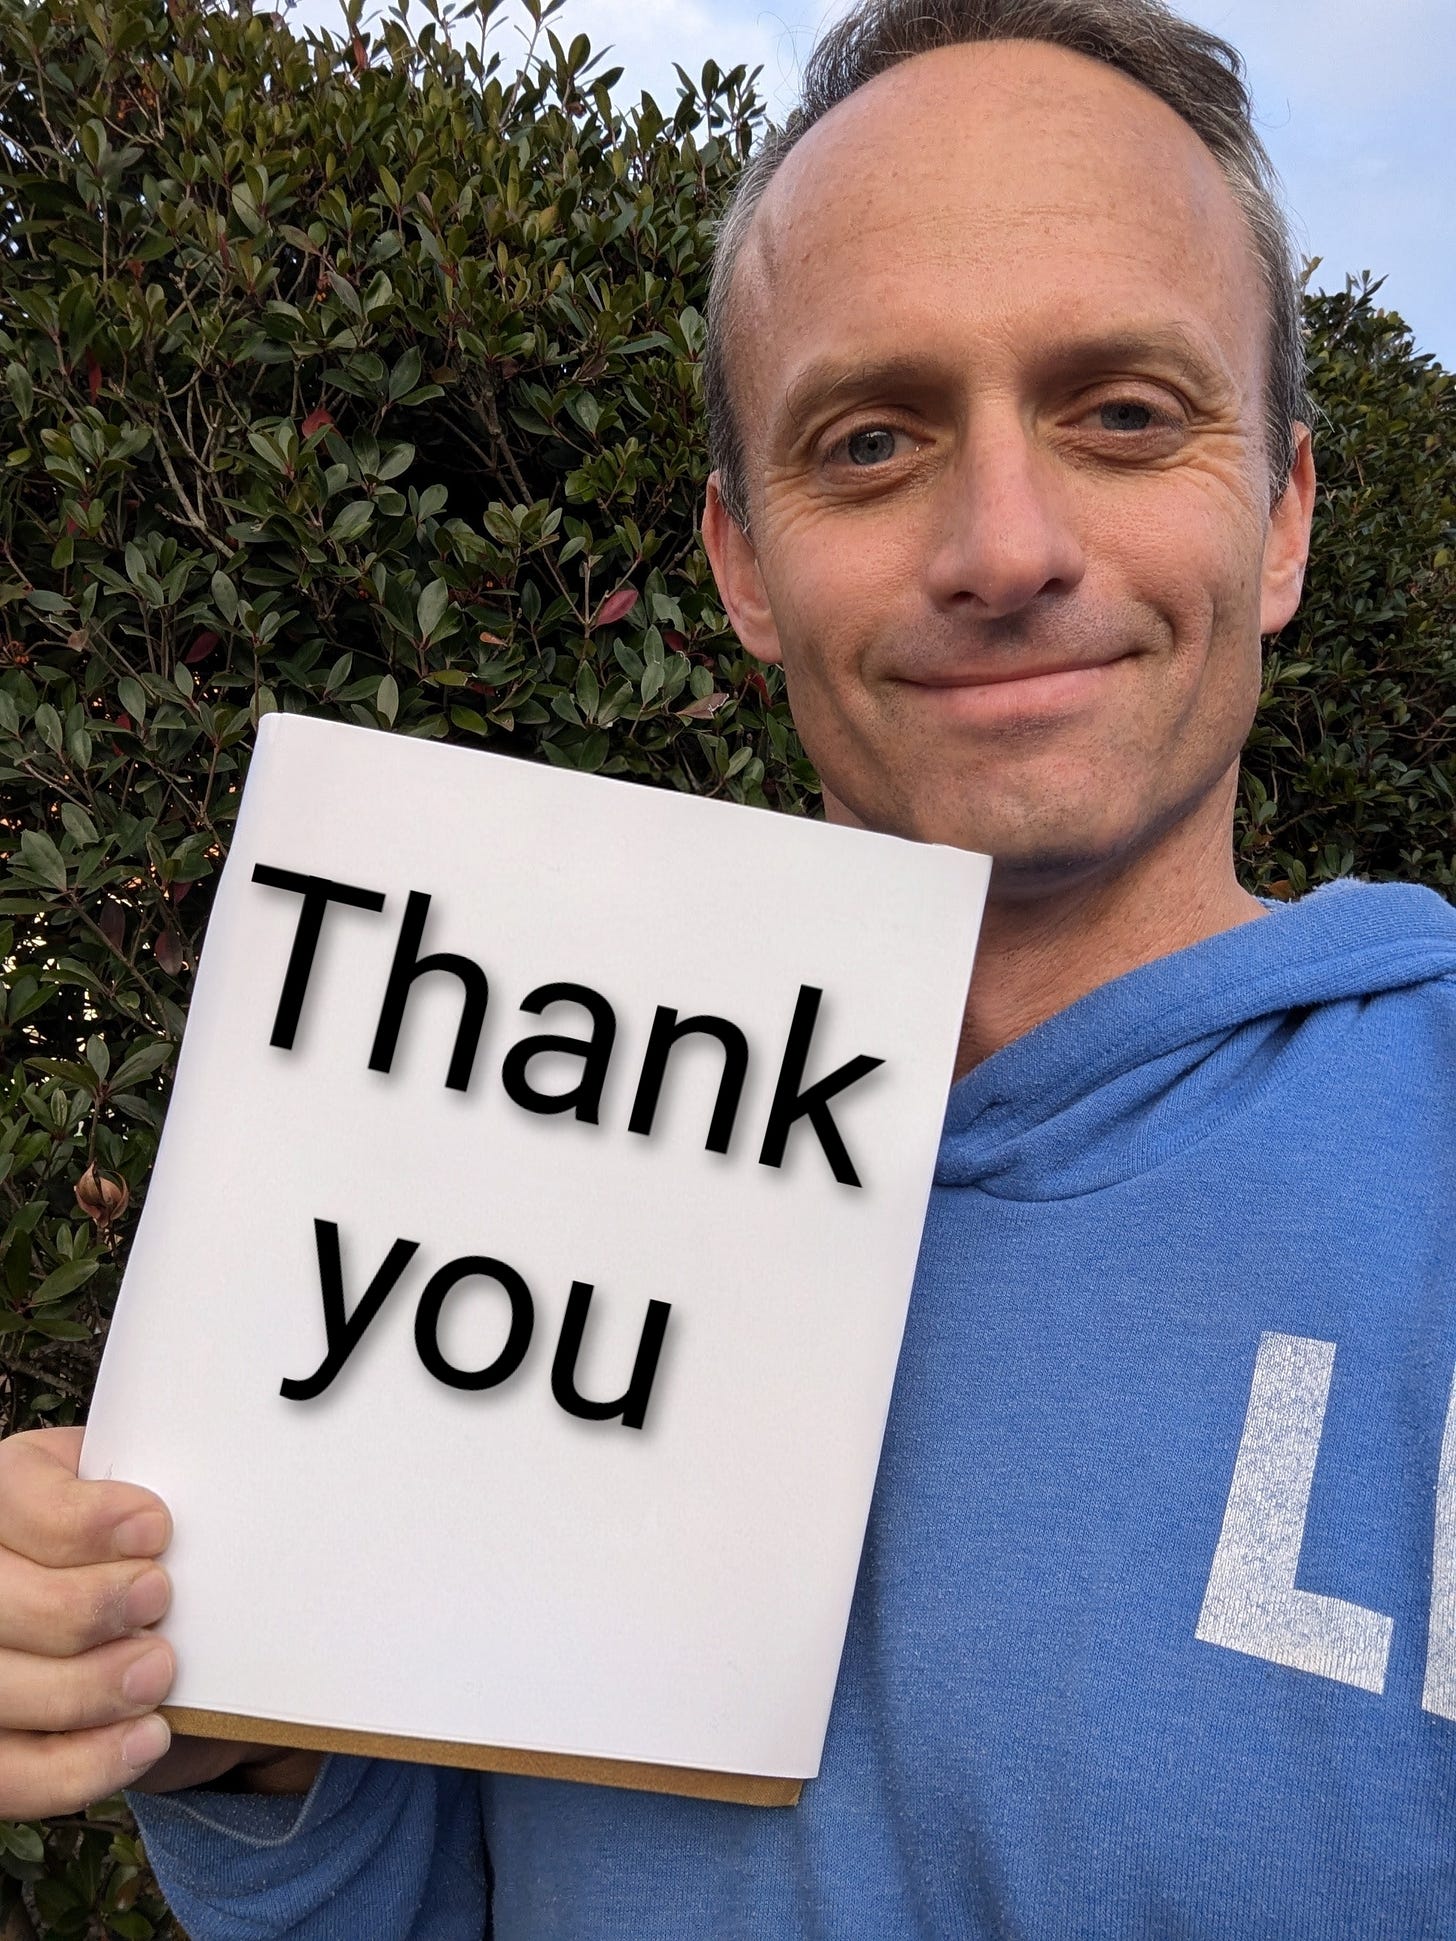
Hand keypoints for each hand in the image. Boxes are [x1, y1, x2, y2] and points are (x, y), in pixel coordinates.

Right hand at [0, 1427, 315, 1814]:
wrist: (169, 1628)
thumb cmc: (154, 1546)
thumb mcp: (156, 1485)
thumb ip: (160, 1475)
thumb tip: (189, 1477)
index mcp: (7, 1498)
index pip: (15, 1507)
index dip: (79, 1522)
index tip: (156, 1530)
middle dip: (82, 1607)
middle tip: (159, 1600)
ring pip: (0, 1691)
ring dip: (86, 1689)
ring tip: (159, 1672)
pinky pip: (14, 1775)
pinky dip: (82, 1765)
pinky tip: (148, 1736)